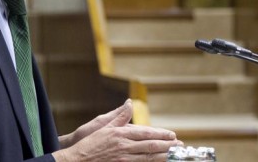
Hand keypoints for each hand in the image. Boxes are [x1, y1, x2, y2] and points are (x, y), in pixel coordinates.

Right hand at [55, 99, 182, 160]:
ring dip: (163, 156)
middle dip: (167, 146)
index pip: (146, 133)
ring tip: (174, 155)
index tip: (172, 135)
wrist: (77, 160)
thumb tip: (129, 102)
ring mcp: (124, 159)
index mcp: (121, 134)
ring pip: (148, 158)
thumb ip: (119, 115)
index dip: (161, 134)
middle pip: (151, 146)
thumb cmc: (89, 142)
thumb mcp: (104, 125)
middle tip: (179, 146)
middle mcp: (124, 146)